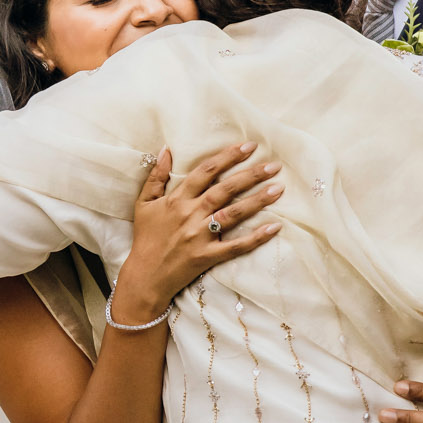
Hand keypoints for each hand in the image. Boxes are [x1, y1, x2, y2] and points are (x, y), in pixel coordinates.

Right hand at [111, 142, 282, 321]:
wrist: (144, 276)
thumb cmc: (145, 238)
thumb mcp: (144, 203)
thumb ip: (156, 176)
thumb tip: (166, 149)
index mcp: (177, 199)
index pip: (205, 172)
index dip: (228, 157)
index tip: (248, 146)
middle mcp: (190, 214)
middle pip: (224, 189)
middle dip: (250, 175)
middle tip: (273, 165)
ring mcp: (200, 236)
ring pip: (233, 214)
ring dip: (257, 200)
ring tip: (278, 188)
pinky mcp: (207, 256)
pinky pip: (235, 246)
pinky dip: (255, 238)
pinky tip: (274, 227)